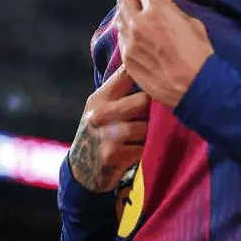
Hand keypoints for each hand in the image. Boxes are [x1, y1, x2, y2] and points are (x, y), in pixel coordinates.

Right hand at [68, 65, 149, 192]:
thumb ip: (120, 91)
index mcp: (99, 98)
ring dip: (150, 132)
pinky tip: (136, 150)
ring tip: (142, 135)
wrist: (83, 170)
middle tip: (152, 114)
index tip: (157, 76)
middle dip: (152, 109)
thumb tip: (152, 69)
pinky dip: (146, 149)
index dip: (144, 73)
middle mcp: (100, 114)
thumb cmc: (100, 132)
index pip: (126, 74)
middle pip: (144, 100)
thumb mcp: (100, 108)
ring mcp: (108, 136)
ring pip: (148, 126)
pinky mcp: (115, 156)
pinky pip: (145, 147)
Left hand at [114, 0, 213, 108]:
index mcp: (158, 10)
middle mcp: (139, 23)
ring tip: (140, 26)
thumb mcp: (193, 23)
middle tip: (144, 9)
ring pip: (119, 20)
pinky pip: (122, 41)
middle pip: (124, 0)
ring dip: (128, 19)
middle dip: (135, 1)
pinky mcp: (127, 59)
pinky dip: (129, 38)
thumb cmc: (199, 55)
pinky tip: (141, 44)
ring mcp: (130, 42)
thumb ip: (173, 8)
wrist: (193, 86)